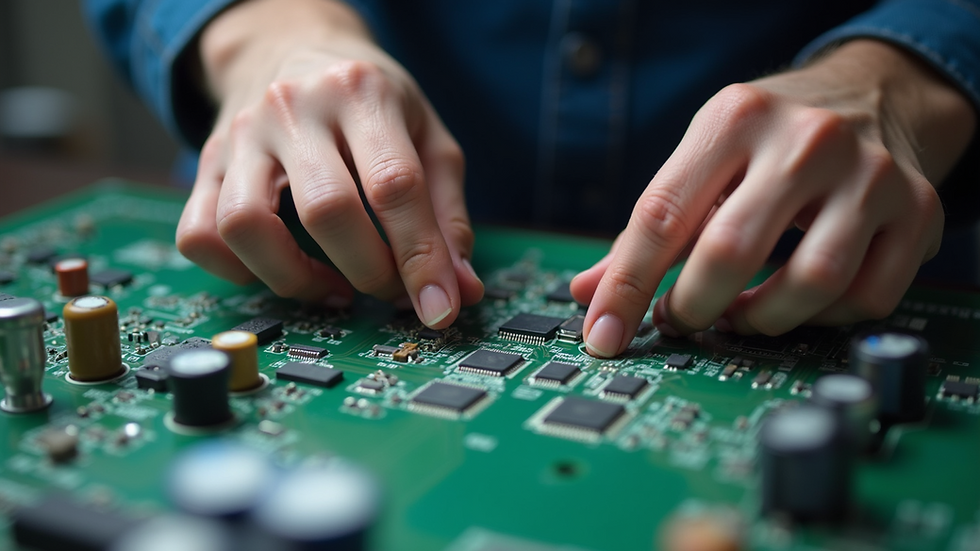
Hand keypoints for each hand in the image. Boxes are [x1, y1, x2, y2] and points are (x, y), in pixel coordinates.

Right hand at [175, 0, 482, 327]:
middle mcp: (295, 109)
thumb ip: (448, 215)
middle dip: (368, 271)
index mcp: (362, 94)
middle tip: (388, 288)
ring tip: (334, 285)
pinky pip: (200, 235)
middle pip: (326, 210)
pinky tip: (279, 270)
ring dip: (297, 279)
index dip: (420, 259)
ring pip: (247, 226)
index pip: (394, 187)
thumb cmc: (369, 102)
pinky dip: (239, 272)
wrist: (289, 48)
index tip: (438, 308)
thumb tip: (458, 291)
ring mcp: (241, 136)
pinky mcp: (204, 163)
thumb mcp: (428, 138)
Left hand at [572, 40, 975, 356]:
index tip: (604, 335)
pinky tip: (798, 302)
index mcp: (733, 120)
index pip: (661, 215)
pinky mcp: (918, 211)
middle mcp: (805, 140)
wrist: (872, 95)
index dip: (626, 287)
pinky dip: (822, 319)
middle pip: (730, 254)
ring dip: (759, 320)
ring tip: (738, 313)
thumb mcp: (703, 159)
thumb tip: (590, 295)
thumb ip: (645, 230)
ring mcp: (869, 175)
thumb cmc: (768, 140)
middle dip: (692, 308)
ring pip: (809, 285)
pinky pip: (865, 298)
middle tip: (680, 318)